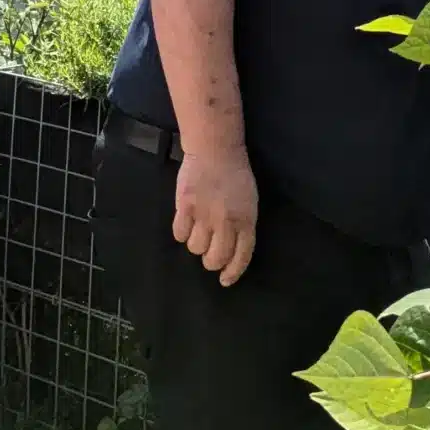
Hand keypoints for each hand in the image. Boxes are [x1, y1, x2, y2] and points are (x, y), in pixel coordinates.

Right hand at [173, 148, 258, 285]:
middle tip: (209, 252)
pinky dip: (182, 232)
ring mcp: (205, 215)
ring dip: (197, 243)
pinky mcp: (185, 207)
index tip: (225, 280)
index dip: (232, 272)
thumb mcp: (249, 202)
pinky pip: (179, 234)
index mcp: (246, 221)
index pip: (241, 257)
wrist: (215, 149)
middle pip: (215, 258)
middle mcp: (226, 222)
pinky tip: (186, 221)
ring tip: (198, 228)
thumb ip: (243, 225)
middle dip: (211, 261)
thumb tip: (232, 250)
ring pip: (196, 248)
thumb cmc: (235, 175)